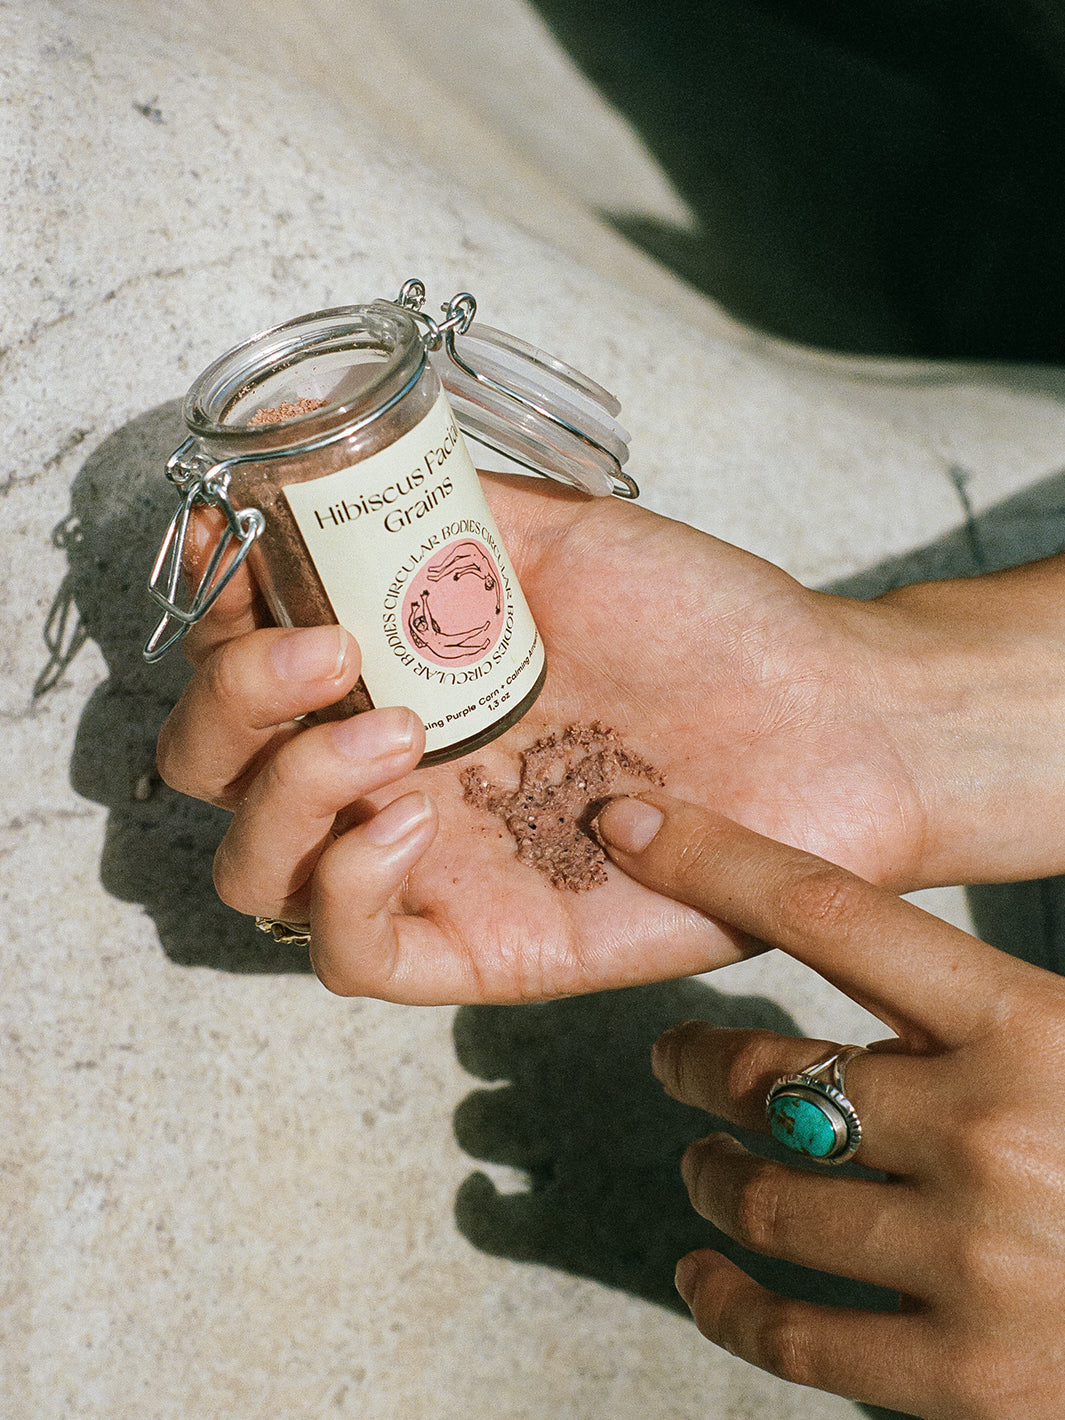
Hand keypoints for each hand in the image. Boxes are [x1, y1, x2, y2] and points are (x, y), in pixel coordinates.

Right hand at [155, 471, 1046, 1003]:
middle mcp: (390, 771)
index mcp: (396, 677)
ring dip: (289, 791)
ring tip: (400, 735)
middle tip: (332, 655)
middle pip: (213, 771)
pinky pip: (348, 954)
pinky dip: (344, 886)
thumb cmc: (709, 622)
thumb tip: (319, 442)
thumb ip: (438, 511)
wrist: (833, 718)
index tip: (235, 547)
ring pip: (254, 868)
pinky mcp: (480, 944)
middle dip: (234, 704)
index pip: (239, 667)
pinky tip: (412, 823)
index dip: (211, 616)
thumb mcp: (561, 537)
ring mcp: (428, 862)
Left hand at [597, 792, 1064, 1419]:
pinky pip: (797, 1338)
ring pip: (767, 1197)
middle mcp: (995, 1129)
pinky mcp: (974, 1383)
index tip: (630, 825)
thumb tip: (875, 949)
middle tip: (677, 1058)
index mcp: (1036, 1024)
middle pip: (771, 1068)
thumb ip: (999, 1002)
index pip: (831, 912)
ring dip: (712, 1175)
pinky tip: (708, 1281)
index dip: (714, 859)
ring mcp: (980, 1260)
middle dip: (700, 1060)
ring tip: (704, 1163)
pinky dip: (728, 1305)